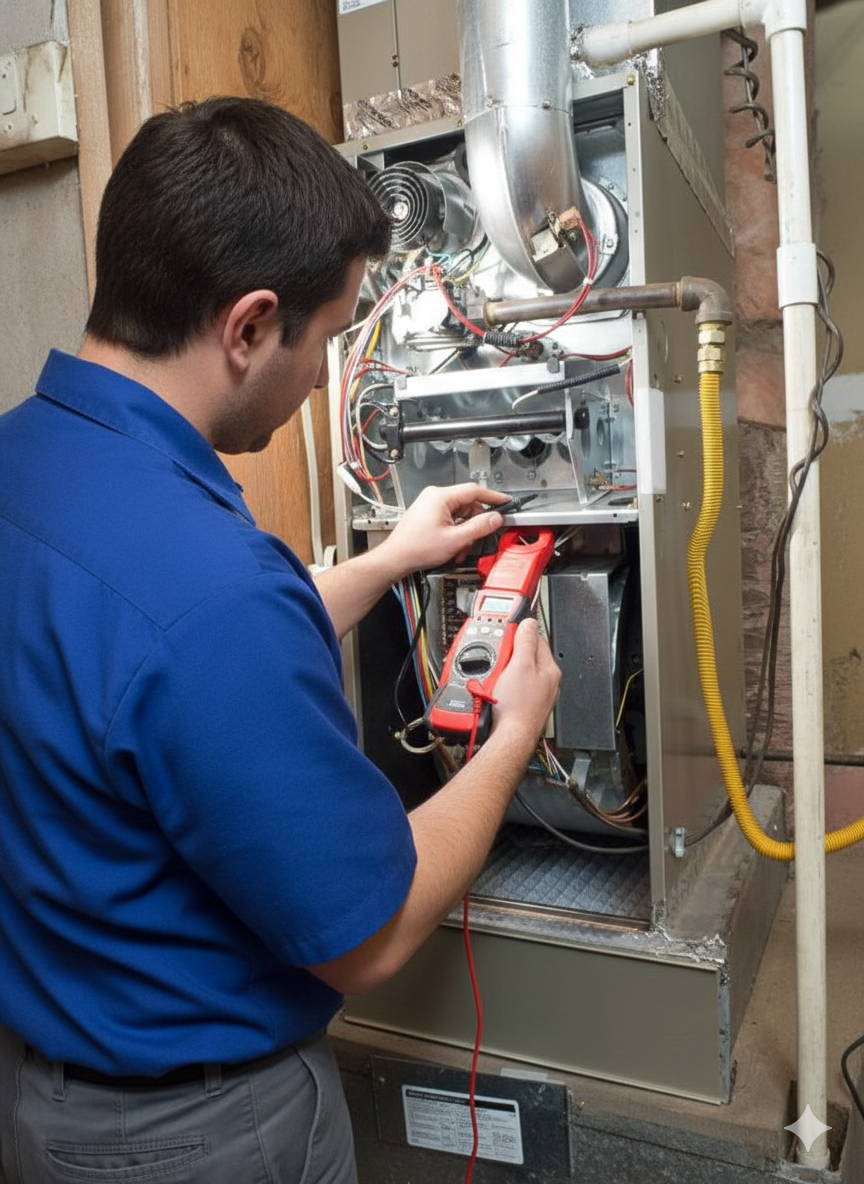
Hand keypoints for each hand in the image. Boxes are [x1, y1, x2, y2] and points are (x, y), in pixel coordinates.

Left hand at [381, 483, 510, 578]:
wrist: (396, 558)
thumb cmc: (417, 548)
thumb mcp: (455, 539)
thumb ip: (479, 527)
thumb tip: (495, 518)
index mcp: (440, 496)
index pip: (474, 490)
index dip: (493, 497)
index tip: (506, 502)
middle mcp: (435, 496)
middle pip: (468, 505)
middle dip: (474, 525)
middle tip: (476, 538)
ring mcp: (431, 505)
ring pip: (461, 515)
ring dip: (465, 533)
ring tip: (459, 548)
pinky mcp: (429, 514)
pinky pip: (451, 520)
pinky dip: (456, 533)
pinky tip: (453, 547)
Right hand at [491, 618, 560, 748]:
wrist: (511, 738)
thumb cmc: (518, 708)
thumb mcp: (520, 666)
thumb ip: (525, 642)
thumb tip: (529, 623)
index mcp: (549, 669)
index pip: (537, 639)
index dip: (519, 633)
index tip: (506, 633)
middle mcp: (546, 682)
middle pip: (525, 656)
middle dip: (509, 655)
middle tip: (497, 659)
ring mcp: (535, 695)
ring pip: (517, 673)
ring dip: (503, 672)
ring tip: (493, 679)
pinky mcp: (523, 706)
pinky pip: (512, 689)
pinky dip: (502, 687)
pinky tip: (494, 692)